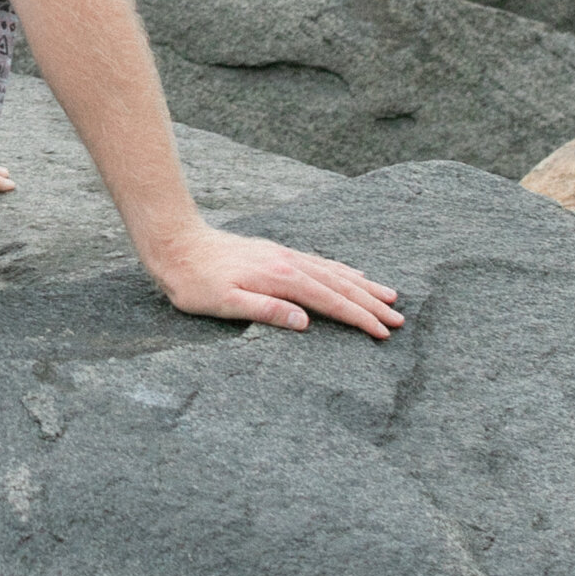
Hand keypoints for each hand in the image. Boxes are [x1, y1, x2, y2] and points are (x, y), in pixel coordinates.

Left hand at [150, 224, 403, 338]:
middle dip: (371, 303)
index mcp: (279, 278)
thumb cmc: (194, 280)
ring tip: (389, 295)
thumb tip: (305, 321)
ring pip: (332, 271)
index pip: (330, 300)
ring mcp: (282, 255)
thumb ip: (265, 311)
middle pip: (339, 284)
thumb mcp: (223, 303)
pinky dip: (341, 269)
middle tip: (400, 320)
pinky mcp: (274, 253)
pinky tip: (351, 272)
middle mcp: (287, 263)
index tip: (384, 333)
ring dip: (362, 285)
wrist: (174, 242)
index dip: (359, 318)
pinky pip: (318, 262)